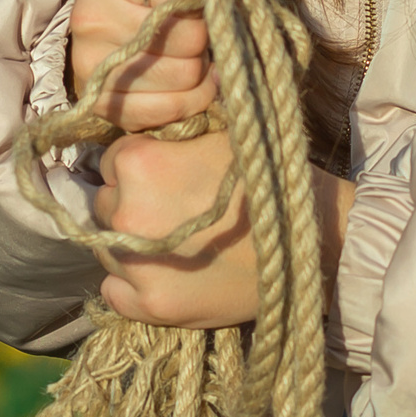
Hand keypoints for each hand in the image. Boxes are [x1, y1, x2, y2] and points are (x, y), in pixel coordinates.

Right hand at [69, 0, 214, 132]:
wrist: (114, 6)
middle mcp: (89, 13)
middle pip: (187, 38)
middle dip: (208, 36)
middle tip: (205, 30)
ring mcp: (89, 62)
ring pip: (182, 77)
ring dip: (204, 70)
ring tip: (199, 53)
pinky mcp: (97, 102)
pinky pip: (163, 113)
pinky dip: (189, 101)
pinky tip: (192, 83)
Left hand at [93, 133, 361, 330]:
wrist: (311, 242)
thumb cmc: (267, 180)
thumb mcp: (218, 134)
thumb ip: (172, 133)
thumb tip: (145, 109)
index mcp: (140, 163)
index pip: (111, 161)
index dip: (139, 167)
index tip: (166, 177)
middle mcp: (126, 213)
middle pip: (104, 206)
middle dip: (131, 205)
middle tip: (174, 211)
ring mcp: (135, 264)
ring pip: (106, 249)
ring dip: (130, 245)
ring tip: (176, 243)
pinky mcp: (149, 306)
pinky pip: (114, 291)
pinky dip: (132, 284)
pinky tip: (167, 273)